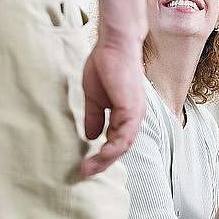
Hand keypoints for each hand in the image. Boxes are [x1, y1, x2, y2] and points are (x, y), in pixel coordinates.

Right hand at [80, 40, 145, 177]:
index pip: (115, 141)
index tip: (84, 166)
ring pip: (122, 146)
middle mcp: (133, 117)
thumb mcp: (95, 98)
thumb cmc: (106, 65)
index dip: (101, 155)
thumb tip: (91, 137)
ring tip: (87, 170)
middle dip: (102, 162)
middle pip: (120, 147)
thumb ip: (95, 117)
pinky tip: (98, 157)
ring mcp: (134, 114)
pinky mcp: (132, 109)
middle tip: (84, 173)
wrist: (115, 44)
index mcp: (125, 114)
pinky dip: (111, 150)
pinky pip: (123, 136)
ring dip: (105, 160)